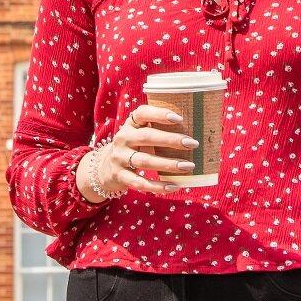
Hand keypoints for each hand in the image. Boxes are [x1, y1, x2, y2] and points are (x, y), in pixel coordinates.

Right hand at [75, 103, 197, 200]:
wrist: (105, 167)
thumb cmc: (133, 146)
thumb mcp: (139, 133)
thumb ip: (158, 129)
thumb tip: (195, 129)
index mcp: (130, 124)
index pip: (141, 113)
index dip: (159, 114)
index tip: (179, 118)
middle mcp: (122, 139)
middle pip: (146, 137)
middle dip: (171, 140)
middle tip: (192, 143)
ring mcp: (119, 158)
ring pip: (145, 160)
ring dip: (168, 164)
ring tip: (188, 166)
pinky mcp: (119, 176)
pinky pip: (140, 183)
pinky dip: (158, 186)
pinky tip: (174, 186)